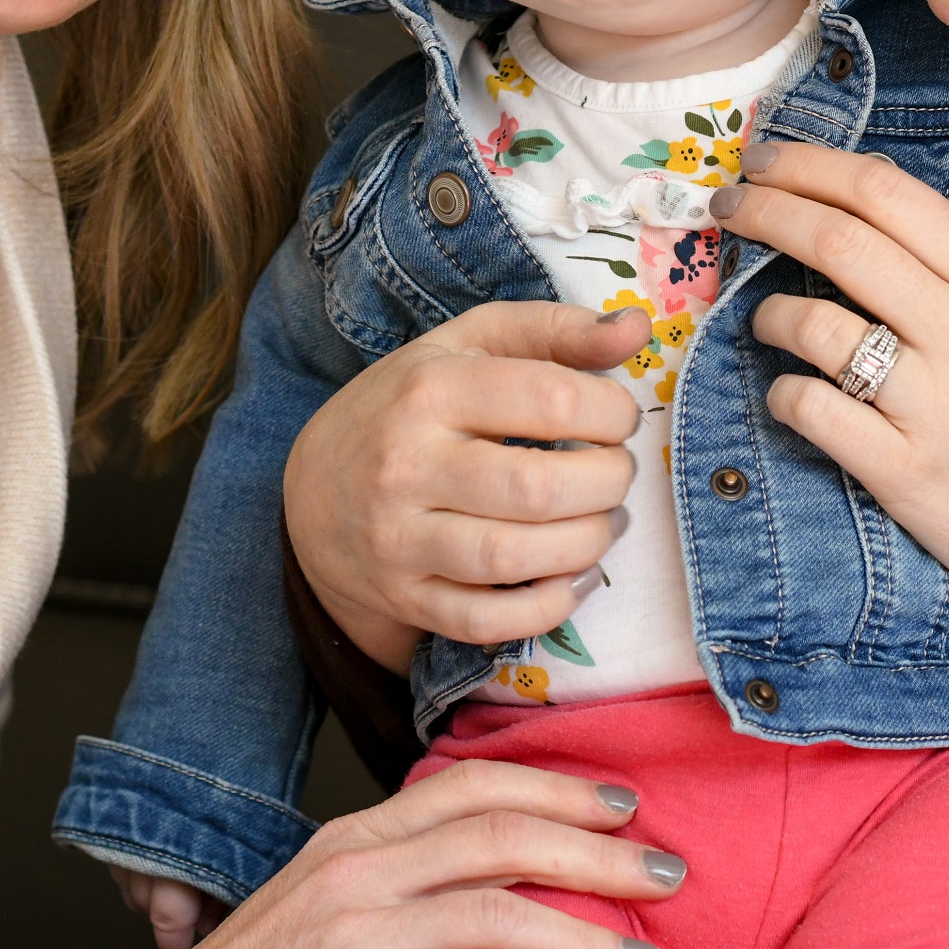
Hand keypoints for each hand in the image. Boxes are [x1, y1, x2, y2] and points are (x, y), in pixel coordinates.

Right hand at [31, 764, 678, 948]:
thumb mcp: (330, 909)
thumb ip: (407, 885)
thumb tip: (503, 887)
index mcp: (358, 839)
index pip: (472, 785)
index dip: (556, 787)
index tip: (623, 803)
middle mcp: (361, 870)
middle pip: (501, 834)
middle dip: (595, 849)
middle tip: (665, 872)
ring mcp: (357, 931)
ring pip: (498, 912)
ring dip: (584, 936)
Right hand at [282, 301, 649, 673]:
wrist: (310, 493)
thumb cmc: (407, 406)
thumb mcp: (466, 345)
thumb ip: (554, 331)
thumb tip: (637, 328)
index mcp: (430, 389)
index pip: (551, 399)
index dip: (612, 412)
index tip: (617, 417)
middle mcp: (407, 464)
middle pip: (540, 487)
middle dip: (608, 483)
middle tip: (616, 473)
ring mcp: (400, 538)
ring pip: (517, 556)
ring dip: (587, 543)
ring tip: (600, 521)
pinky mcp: (405, 596)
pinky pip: (489, 619)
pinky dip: (548, 606)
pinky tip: (572, 577)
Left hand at [714, 143, 948, 679]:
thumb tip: (892, 202)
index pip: (884, 193)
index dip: (808, 165)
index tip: (762, 160)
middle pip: (838, 241)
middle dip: (764, 211)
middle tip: (726, 205)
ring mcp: (931, 404)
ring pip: (813, 324)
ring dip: (766, 310)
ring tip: (763, 316)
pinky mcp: (902, 471)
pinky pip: (810, 409)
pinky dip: (782, 392)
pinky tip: (789, 391)